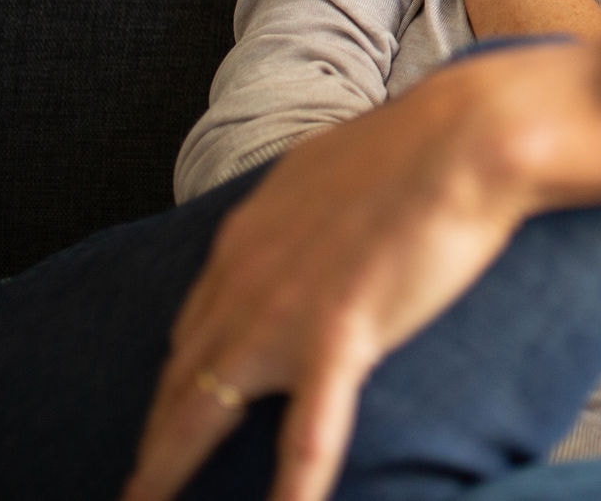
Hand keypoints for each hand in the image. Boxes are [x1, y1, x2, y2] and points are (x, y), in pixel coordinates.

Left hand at [121, 77, 528, 500]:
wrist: (463, 134)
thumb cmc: (416, 144)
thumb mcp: (327, 171)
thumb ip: (300, 211)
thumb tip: (304, 223)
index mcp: (242, 239)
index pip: (193, 329)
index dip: (178, 381)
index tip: (172, 415)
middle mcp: (242, 282)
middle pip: (178, 380)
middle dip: (153, 443)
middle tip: (136, 490)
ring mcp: (281, 315)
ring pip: (201, 415)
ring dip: (164, 471)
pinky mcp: (337, 338)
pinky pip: (305, 437)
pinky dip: (289, 489)